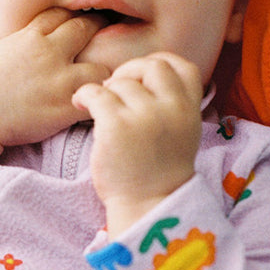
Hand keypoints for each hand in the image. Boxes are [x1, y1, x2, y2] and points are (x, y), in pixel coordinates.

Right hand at [0, 8, 109, 166]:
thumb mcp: (6, 47)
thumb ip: (30, 37)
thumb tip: (47, 32)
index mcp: (32, 35)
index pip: (65, 13)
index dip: (77, 15)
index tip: (85, 22)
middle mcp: (49, 52)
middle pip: (87, 28)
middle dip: (99, 32)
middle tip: (107, 41)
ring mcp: (58, 80)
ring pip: (102, 65)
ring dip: (105, 72)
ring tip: (105, 79)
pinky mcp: (63, 107)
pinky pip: (96, 98)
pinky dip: (101, 99)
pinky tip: (102, 102)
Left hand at [72, 52, 202, 237]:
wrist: (145, 206)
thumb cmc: (157, 174)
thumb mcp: (181, 135)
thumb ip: (172, 106)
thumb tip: (147, 76)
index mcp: (189, 111)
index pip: (183, 66)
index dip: (161, 63)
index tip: (142, 77)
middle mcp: (170, 109)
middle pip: (151, 65)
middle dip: (130, 71)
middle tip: (116, 89)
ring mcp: (144, 116)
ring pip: (120, 82)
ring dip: (106, 91)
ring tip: (99, 109)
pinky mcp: (115, 126)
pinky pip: (95, 92)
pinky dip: (84, 95)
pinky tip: (80, 105)